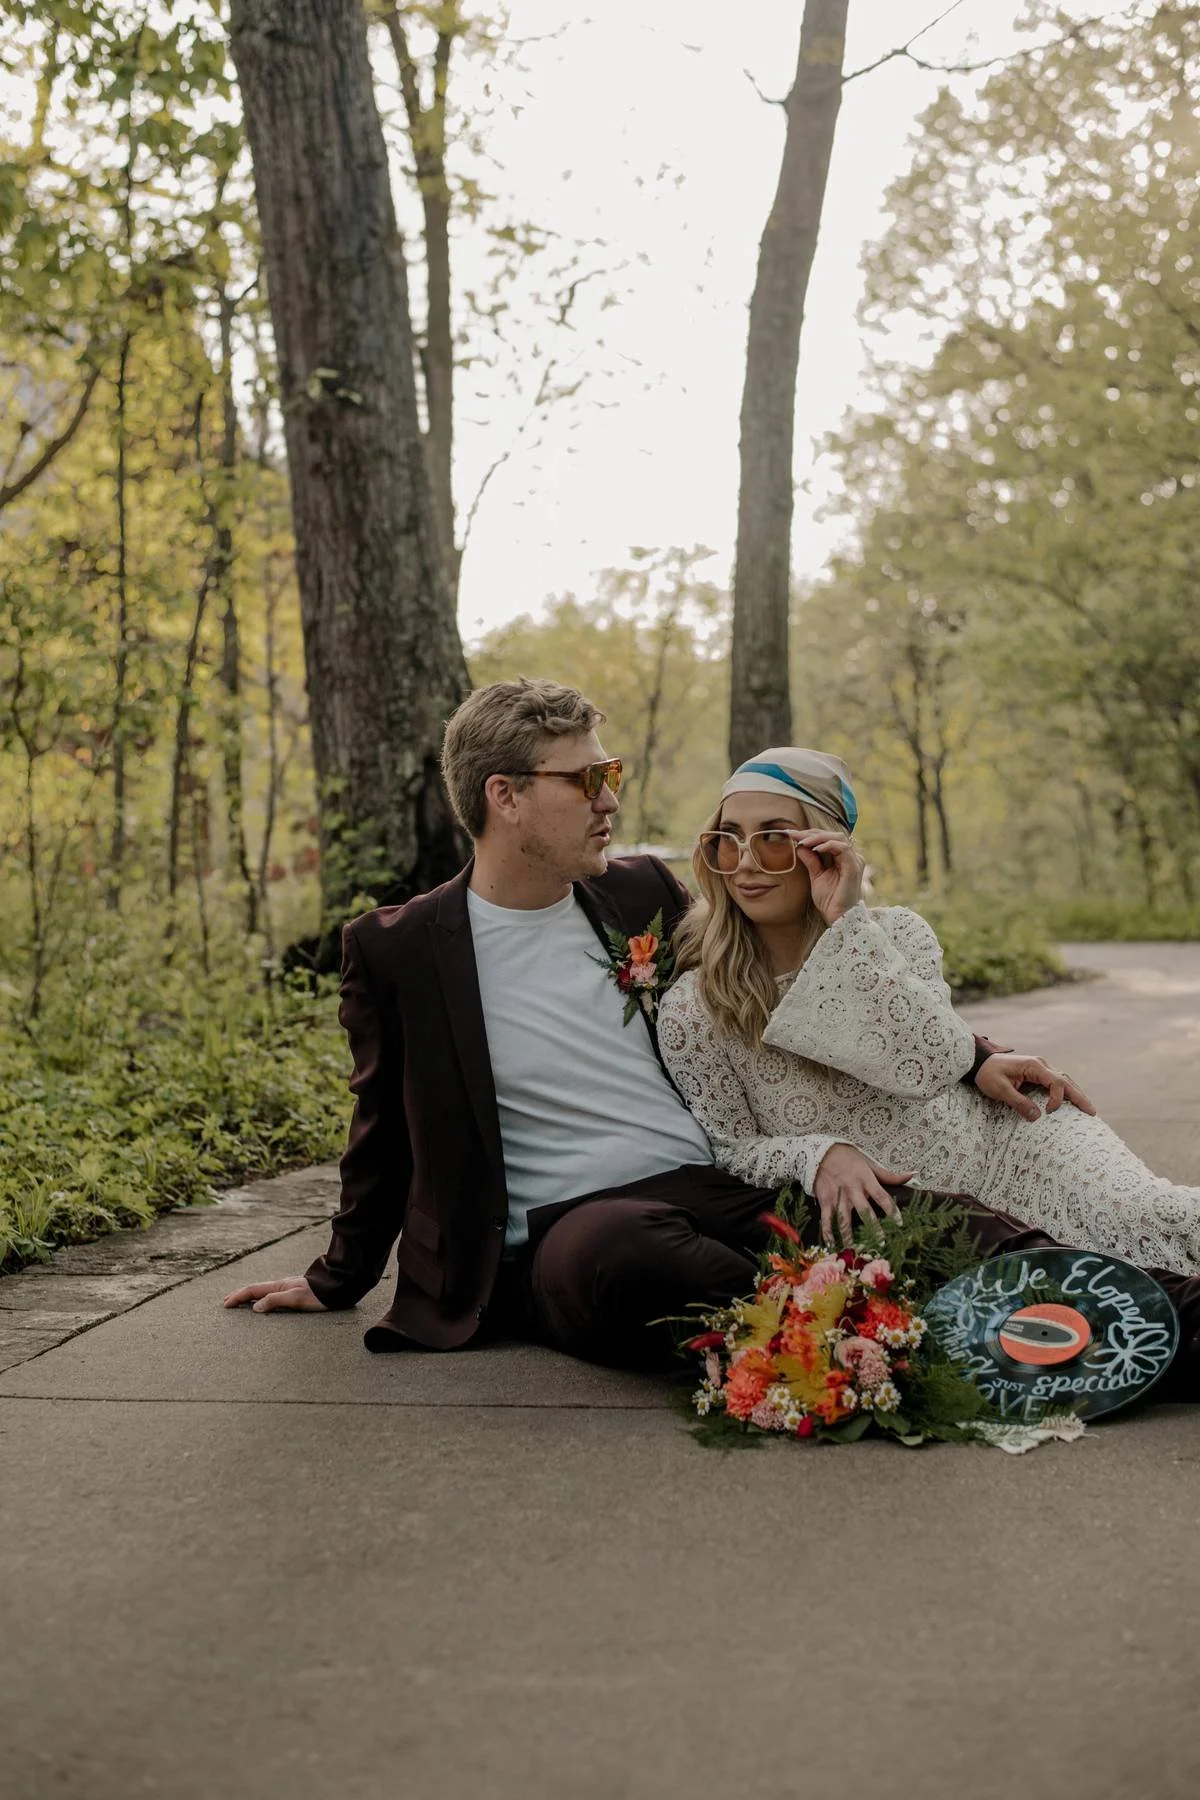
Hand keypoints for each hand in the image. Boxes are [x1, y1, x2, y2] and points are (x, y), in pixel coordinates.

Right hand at [223, 1276, 326, 1312]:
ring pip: (263, 1292)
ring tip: (240, 1302)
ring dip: (249, 1297)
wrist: (336, 1288)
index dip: (237, 1297)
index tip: (225, 1304)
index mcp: (278, 1286)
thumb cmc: (317, 1295)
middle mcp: (281, 1286)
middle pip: (255, 1289)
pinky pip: (271, 1296)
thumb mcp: (295, 1299)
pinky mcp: (294, 1294)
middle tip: (226, 1301)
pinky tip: (263, 1303)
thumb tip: (255, 1308)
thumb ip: (274, 1301)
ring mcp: (287, 1289)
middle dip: (240, 1295)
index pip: (252, 1290)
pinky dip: (261, 1299)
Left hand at [792, 830, 863, 924]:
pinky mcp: (854, 867)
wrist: (840, 918)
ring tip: (802, 841)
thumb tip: (800, 846)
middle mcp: (851, 857)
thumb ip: (811, 860)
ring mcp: (854, 861)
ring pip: (838, 837)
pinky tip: (814, 849)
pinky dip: (828, 845)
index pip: (827, 838)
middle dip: (811, 833)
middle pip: (832, 834)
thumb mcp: (816, 876)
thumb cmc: (830, 900)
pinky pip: (842, 848)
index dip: (810, 834)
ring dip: (818, 837)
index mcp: (843, 858)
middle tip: (793, 835)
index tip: (791, 834)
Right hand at [813, 1143, 916, 1246]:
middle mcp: (852, 1188)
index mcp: (865, 1179)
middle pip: (864, 1211)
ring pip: (844, 1219)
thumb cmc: (849, 1159)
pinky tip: (832, 1245)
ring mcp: (837, 1196)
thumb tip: (911, 1175)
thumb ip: (889, 1175)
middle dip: (873, 1228)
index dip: (891, 1211)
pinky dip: (828, 1233)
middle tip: (880, 1244)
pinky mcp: (825, 1200)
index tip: (899, 1224)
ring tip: (855, 1250)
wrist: (821, 1152)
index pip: (882, 1197)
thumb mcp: (869, 1163)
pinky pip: (826, 1219)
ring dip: (849, 1236)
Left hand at [973, 1053, 1096, 1120]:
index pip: (1056, 1082)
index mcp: (1034, 1066)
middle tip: (1092, 1113)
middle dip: (1079, 1097)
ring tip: (1088, 1108)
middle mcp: (1041, 1064)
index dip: (1058, 1098)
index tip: (1049, 1112)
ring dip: (1076, 1094)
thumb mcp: (999, 1089)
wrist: (979, 1062)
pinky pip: (1057, 1082)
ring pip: (1065, 1080)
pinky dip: (1067, 1092)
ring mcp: (1041, 1068)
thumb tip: (1037, 1117)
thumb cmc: (988, 1075)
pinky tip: (1073, 1101)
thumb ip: (1018, 1102)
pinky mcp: (1038, 1073)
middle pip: (1066, 1080)